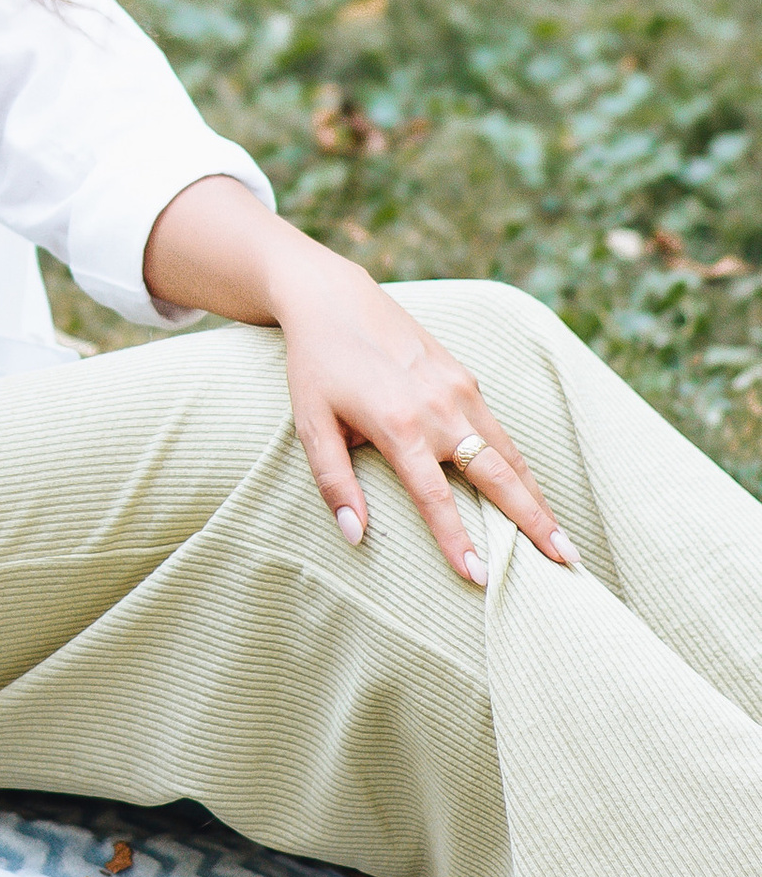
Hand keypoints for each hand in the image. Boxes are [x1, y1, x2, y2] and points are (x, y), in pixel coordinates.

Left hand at [270, 247, 576, 587]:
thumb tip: (354, 537)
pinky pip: (498, 429)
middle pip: (499, 476)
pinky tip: (529, 491)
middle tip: (565, 563)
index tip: (480, 578)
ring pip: (509, 453)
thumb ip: (333, 482)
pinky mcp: (464, 377)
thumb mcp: (310, 423)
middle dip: (534, 522)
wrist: (333, 297)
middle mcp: (440, 408)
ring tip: (561, 538)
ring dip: (538, 496)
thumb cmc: (316, 365)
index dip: (458, 541)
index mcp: (399, 425)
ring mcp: (458, 390)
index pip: (436, 498)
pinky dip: (519, 464)